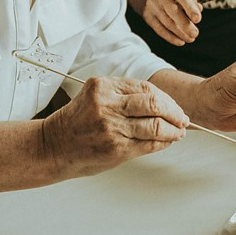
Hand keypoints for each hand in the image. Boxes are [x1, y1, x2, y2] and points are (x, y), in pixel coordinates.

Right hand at [42, 76, 187, 177]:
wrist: (52, 147)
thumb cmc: (76, 123)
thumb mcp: (95, 97)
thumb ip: (123, 96)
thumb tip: (161, 102)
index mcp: (102, 86)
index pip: (145, 86)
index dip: (165, 97)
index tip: (174, 105)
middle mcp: (107, 104)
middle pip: (154, 102)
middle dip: (174, 111)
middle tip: (183, 119)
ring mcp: (111, 127)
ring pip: (156, 125)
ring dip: (174, 129)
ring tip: (179, 132)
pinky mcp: (115, 148)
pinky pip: (149, 144)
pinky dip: (163, 143)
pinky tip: (168, 142)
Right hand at [124, 0, 201, 45]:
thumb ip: (191, 0)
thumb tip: (199, 10)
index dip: (190, 7)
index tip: (198, 19)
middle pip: (173, 11)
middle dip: (185, 24)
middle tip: (195, 33)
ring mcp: (152, 5)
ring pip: (167, 22)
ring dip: (180, 33)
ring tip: (190, 39)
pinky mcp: (147, 16)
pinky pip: (159, 29)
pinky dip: (171, 37)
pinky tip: (180, 41)